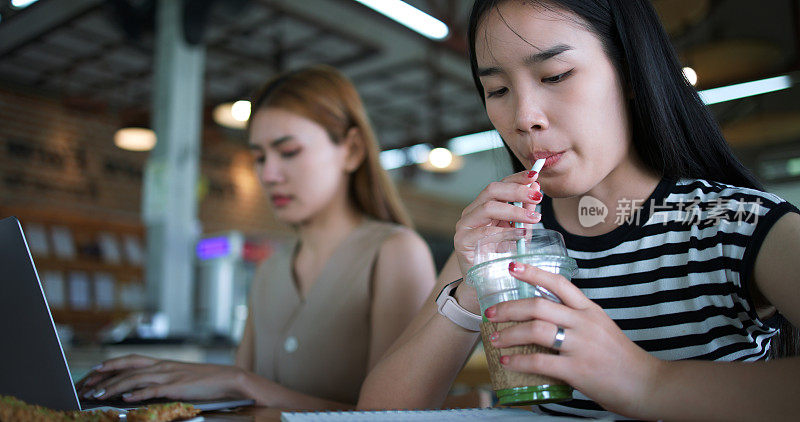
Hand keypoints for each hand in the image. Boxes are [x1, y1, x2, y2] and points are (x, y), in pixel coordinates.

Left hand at [75, 354, 249, 401]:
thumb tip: (138, 389)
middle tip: (87, 385)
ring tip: (98, 395)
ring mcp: (169, 375)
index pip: (130, 360)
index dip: (110, 364)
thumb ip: (159, 381)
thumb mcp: (178, 378)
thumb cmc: (204, 380)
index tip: (92, 372)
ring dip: (114, 387)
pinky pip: (154, 390)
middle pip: (127, 367)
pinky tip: (127, 399)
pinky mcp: (177, 387)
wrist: (228, 379)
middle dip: (104, 376)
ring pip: (135, 379)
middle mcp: (162, 366)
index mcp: (162, 363)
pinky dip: (138, 394)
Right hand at [454, 170, 541, 275]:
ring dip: (513, 210)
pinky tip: (520, 233)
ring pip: (487, 208)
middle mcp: (472, 212)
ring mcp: (465, 225)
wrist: (487, 282)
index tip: (535, 175)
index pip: (500, 185)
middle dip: (516, 190)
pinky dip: (504, 231)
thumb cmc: (502, 255)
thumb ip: (526, 210)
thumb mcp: (519, 230)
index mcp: (485, 205)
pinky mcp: (462, 242)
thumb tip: (536, 186)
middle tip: (537, 195)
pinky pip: (483, 232)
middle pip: (491, 190)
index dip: (517, 178)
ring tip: (533, 217)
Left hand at [484, 262, 663, 417]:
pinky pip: (540, 361)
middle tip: (490, 313)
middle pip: (538, 306)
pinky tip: (508, 362)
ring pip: (535, 330)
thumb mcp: (602, 328)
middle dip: (509, 308)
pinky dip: (519, 361)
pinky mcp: (578, 370)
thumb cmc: (622, 359)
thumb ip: (577, 321)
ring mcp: (581, 346)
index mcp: (590, 310)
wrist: (647, 385)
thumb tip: (547, 319)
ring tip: (494, 339)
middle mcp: (585, 323)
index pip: (559, 283)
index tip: (512, 266)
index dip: (533, 272)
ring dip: (509, 333)